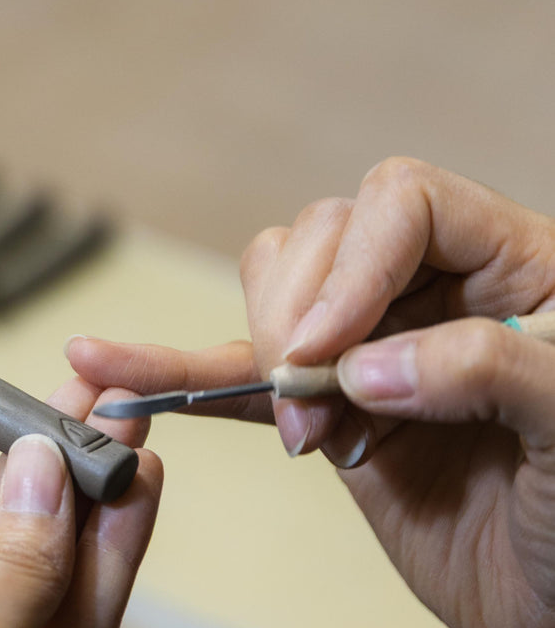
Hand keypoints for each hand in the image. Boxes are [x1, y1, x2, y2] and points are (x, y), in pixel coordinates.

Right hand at [68, 159, 554, 627]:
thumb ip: (485, 371)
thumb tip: (366, 365)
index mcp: (516, 265)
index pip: (406, 203)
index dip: (356, 263)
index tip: (326, 352)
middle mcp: (440, 293)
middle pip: (328, 237)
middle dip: (300, 313)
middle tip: (313, 401)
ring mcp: (379, 354)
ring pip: (279, 291)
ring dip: (257, 347)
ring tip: (294, 424)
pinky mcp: (334, 417)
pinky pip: (244, 383)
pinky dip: (179, 381)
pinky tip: (113, 375)